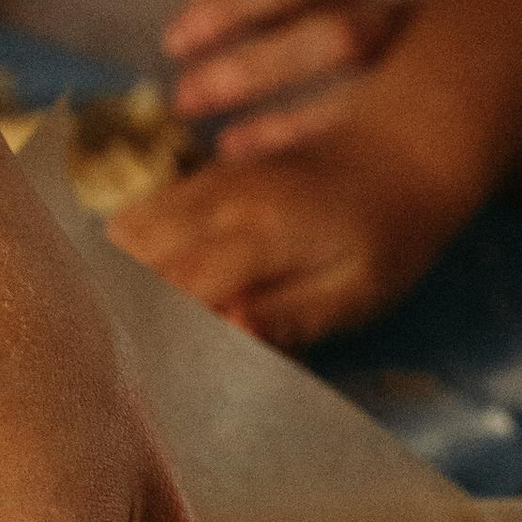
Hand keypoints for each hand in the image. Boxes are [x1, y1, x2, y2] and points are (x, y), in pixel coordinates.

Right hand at [109, 108, 471, 347]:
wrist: (405, 150)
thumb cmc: (390, 236)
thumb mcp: (358, 291)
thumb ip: (292, 315)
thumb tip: (229, 331)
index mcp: (263, 233)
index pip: (177, 284)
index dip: (150, 328)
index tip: (137, 372)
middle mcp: (224, 200)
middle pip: (135, 253)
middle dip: (120, 305)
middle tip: (119, 355)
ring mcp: (211, 181)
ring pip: (128, 227)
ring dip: (116, 276)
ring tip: (121, 326)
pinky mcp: (208, 176)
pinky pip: (143, 209)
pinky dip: (127, 249)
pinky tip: (133, 286)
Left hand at [162, 0, 453, 150]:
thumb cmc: (422, 20)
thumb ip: (304, 7)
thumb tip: (192, 34)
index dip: (233, 6)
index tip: (177, 39)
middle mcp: (431, 4)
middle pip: (338, 36)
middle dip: (254, 70)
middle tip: (188, 99)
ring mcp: (457, 61)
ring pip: (369, 99)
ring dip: (287, 126)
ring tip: (224, 149)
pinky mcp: (467, 111)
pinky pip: (389, 138)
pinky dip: (322, 152)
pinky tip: (274, 168)